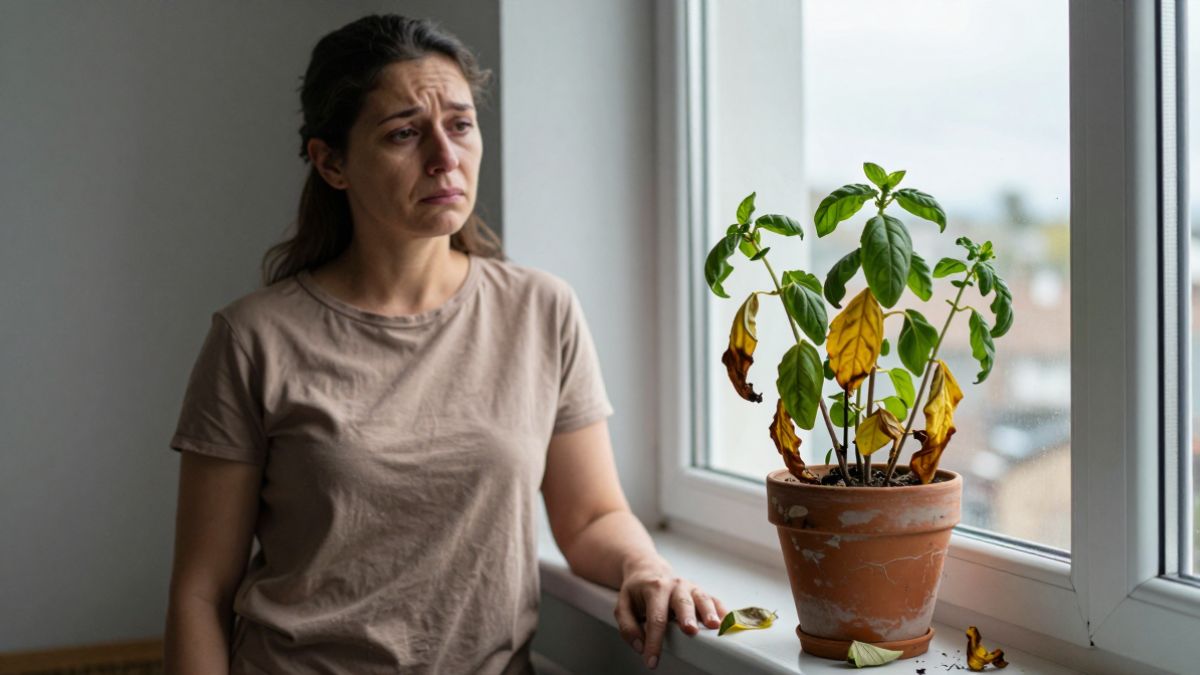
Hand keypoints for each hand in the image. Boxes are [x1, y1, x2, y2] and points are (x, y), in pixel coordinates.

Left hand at [613, 556, 728, 669]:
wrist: (648, 569)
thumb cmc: (637, 591)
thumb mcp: (623, 605)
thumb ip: (628, 627)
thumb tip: (640, 645)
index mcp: (653, 589)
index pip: (655, 618)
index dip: (654, 641)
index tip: (652, 661)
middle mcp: (674, 585)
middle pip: (681, 602)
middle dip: (686, 617)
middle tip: (690, 631)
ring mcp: (689, 587)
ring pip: (701, 598)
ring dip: (708, 611)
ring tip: (714, 625)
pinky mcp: (699, 591)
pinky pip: (713, 599)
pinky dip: (721, 609)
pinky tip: (726, 620)